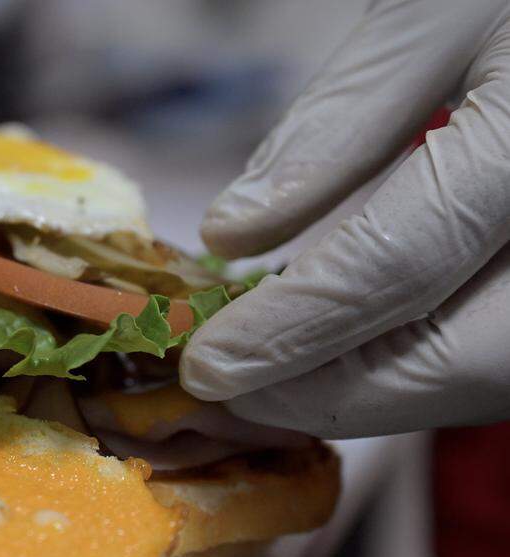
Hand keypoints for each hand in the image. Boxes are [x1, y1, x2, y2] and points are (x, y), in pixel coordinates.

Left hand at [180, 0, 509, 438]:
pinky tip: (338, 344)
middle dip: (321, 391)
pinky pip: (498, 354)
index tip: (203, 367)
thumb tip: (232, 232)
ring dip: (363, 390)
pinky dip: (412, 364)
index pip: (396, 269)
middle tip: (224, 386)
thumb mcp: (437, 14)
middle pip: (452, 363)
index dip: (289, 331)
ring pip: (480, 378)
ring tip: (263, 374)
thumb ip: (340, 125)